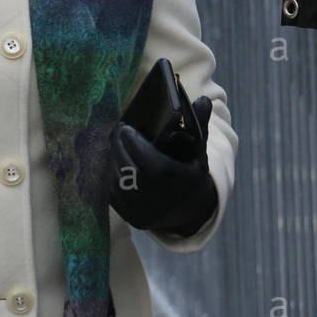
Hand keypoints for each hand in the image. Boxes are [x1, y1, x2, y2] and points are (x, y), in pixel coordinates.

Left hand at [109, 96, 216, 236]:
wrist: (192, 213)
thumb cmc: (193, 174)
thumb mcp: (198, 152)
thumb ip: (198, 125)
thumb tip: (202, 99)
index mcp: (177, 182)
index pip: (147, 159)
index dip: (132, 142)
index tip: (125, 127)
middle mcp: (159, 199)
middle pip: (129, 166)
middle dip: (120, 146)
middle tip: (118, 132)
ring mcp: (144, 211)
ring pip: (119, 178)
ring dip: (115, 159)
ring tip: (117, 144)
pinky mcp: (132, 217)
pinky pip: (114, 192)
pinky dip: (114, 174)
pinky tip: (116, 161)